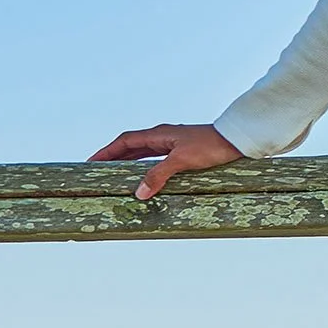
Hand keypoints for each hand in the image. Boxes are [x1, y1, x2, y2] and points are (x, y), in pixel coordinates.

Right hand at [90, 122, 244, 203]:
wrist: (236, 140)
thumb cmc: (210, 146)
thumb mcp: (182, 160)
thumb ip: (159, 175)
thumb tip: (139, 192)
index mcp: (158, 134)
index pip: (125, 141)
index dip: (107, 151)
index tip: (91, 161)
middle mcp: (162, 137)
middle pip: (131, 146)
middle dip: (113, 157)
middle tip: (97, 170)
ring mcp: (172, 143)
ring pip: (143, 153)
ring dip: (128, 162)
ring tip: (114, 175)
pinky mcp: (182, 151)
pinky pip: (156, 159)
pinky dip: (145, 167)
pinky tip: (144, 177)